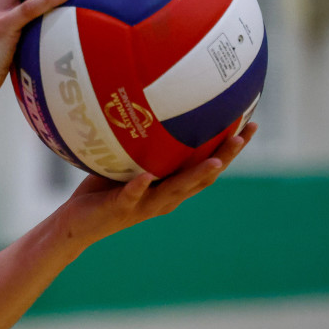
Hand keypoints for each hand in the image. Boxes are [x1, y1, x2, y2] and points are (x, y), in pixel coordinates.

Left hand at [53, 123, 257, 246]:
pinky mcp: (120, 209)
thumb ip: (141, 144)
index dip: (230, 149)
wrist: (77, 224)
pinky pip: (132, 197)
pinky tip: (147, 177)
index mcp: (170, 187)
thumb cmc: (102, 190)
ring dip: (195, 176)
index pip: (207, 166)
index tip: (251, 125)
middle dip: (225, 157)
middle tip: (243, 136)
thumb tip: (148, 104)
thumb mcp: (126, 162)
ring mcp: (145, 205)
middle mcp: (165, 198)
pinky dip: (140, 187)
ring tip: (213, 160)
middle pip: (202, 178)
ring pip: (175, 191)